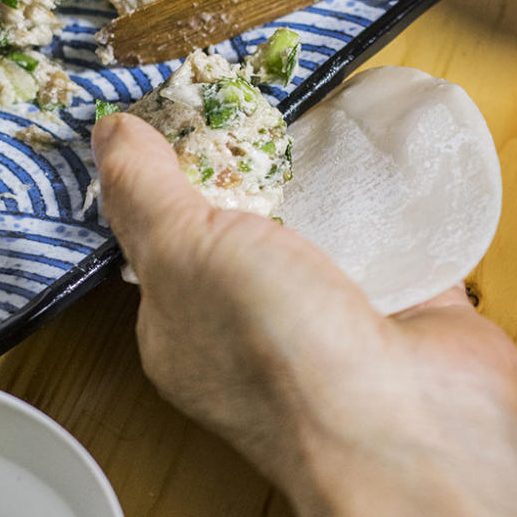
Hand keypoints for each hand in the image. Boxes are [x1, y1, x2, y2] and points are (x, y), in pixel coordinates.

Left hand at [93, 113, 516, 516]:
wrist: (407, 426)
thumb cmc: (273, 348)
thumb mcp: (184, 255)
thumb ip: (145, 192)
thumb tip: (109, 129)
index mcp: (183, 325)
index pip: (163, 237)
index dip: (168, 172)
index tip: (182, 104)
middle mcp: (252, 326)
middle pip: (245, 225)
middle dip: (253, 164)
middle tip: (257, 90)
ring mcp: (333, 318)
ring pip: (320, 228)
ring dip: (324, 177)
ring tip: (321, 97)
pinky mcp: (404, 302)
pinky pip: (392, 234)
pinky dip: (392, 195)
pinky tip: (388, 140)